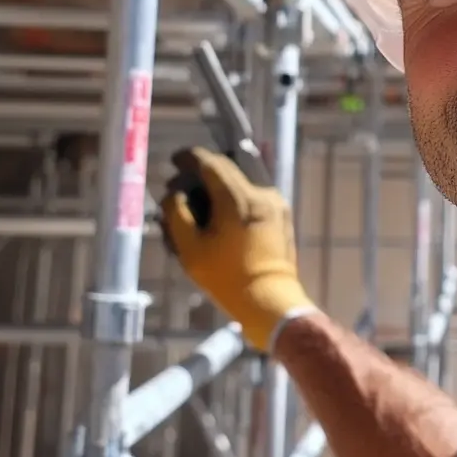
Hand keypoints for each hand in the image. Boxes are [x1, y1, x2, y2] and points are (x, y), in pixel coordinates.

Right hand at [160, 147, 315, 350]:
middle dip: (202, 172)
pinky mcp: (282, 214)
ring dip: (221, 186)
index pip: (211, 162)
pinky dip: (236, 199)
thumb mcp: (190, 250)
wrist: (270, 300)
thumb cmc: (226, 278)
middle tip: (183, 185)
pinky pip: (254, 197)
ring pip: (242, 183)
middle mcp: (261, 192)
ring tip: (203, 202)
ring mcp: (276, 202)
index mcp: (238, 197)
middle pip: (227, 169)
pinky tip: (223, 216)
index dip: (190, 157)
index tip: (176, 160)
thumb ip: (177, 214)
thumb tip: (174, 194)